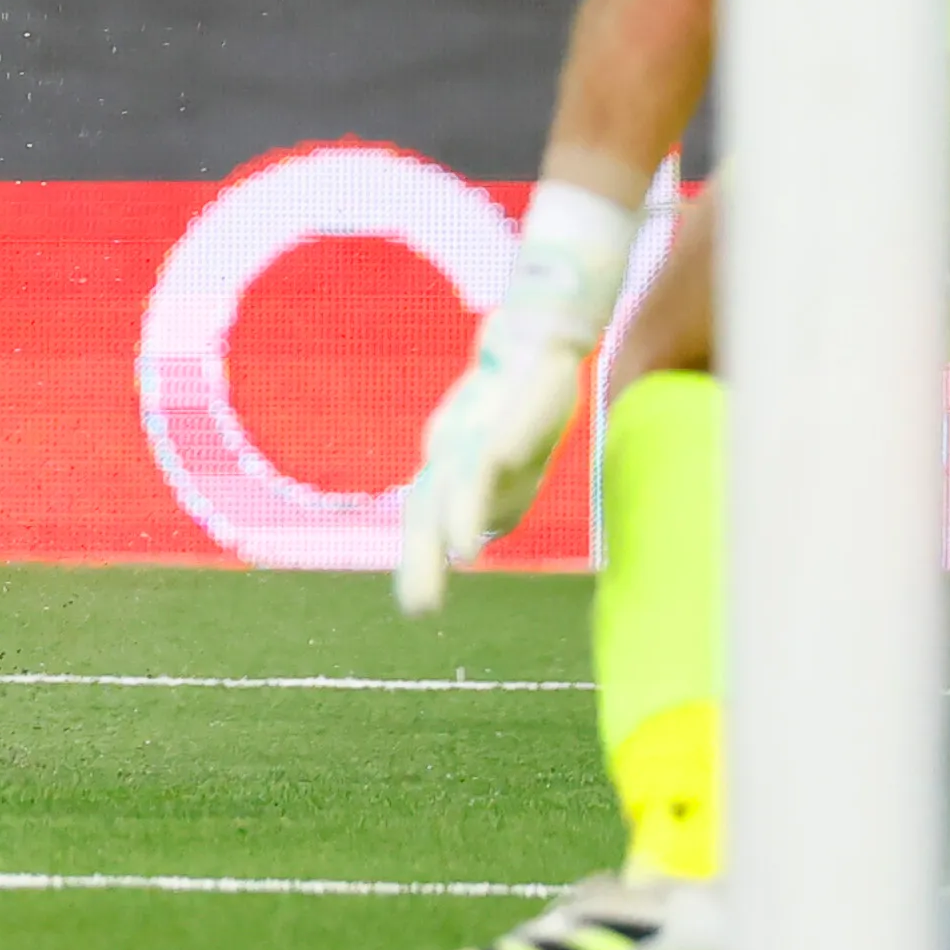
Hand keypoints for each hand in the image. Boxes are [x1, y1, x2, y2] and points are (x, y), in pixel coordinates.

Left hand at [393, 322, 591, 617]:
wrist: (532, 340)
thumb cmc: (510, 403)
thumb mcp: (497, 461)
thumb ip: (484, 500)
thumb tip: (467, 544)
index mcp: (449, 466)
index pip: (425, 517)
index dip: (418, 559)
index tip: (417, 606)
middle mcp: (453, 452)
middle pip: (430, 509)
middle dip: (423, 560)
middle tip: (418, 609)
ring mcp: (479, 432)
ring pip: (461, 482)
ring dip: (460, 519)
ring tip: (458, 554)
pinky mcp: (509, 414)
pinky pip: (498, 447)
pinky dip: (494, 473)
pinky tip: (500, 484)